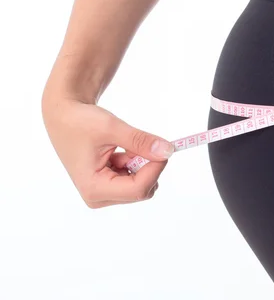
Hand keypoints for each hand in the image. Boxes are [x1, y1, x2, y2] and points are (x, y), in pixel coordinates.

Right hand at [42, 95, 174, 207]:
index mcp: (94, 188)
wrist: (64, 117)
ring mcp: (103, 194)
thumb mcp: (112, 128)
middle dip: (148, 166)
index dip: (156, 168)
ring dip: (141, 163)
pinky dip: (135, 163)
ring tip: (123, 145)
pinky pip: (135, 179)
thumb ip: (140, 141)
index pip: (139, 189)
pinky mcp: (108, 187)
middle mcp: (98, 197)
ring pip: (141, 185)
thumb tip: (168, 151)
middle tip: (142, 143)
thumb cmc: (81, 122)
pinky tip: (121, 150)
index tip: (165, 147)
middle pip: (142, 190)